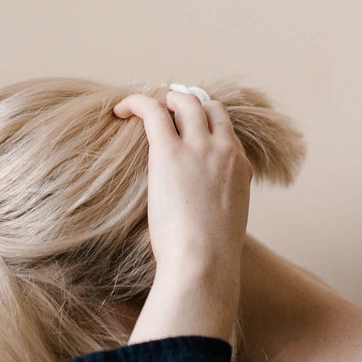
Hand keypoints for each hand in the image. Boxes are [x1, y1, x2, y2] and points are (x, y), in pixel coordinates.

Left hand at [113, 90, 251, 342]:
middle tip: (163, 110)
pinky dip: (136, 102)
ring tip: (140, 108)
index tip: (184, 127)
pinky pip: (153, 110)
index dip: (204, 122)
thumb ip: (215, 205)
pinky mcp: (169, 152)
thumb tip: (198, 213)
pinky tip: (120, 110)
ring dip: (163, 99)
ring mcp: (199, 147)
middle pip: (207, 106)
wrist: (204, 262)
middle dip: (184, 103)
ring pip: (183, 101)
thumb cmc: (209, 257)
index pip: (225, 129)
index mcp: (241, 167)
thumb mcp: (224, 223)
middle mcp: (224, 149)